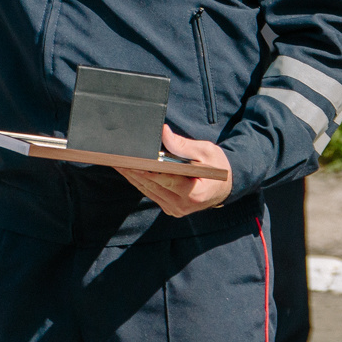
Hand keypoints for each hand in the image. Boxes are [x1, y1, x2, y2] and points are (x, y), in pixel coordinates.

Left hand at [115, 125, 232, 216]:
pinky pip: (151, 194)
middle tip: (116, 157)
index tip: (130, 160)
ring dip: (132, 176)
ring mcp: (175, 209)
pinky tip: (129, 171)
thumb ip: (183, 145)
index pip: (164, 179)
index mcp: (194, 193)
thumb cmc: (218, 167)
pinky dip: (140, 181)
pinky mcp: (170, 209)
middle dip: (133, 170)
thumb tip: (164, 132)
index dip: (145, 169)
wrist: (226, 186)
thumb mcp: (206, 151)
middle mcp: (182, 205)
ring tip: (117, 162)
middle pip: (151, 185)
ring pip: (147, 190)